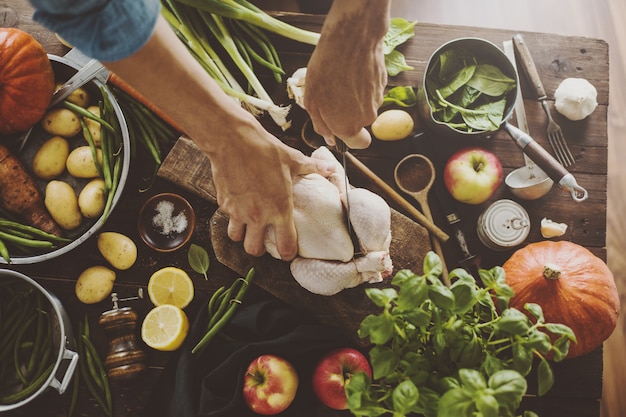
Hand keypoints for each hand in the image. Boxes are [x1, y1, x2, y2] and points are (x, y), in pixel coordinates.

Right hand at [207, 117, 334, 260]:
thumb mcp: (293, 159)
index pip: (285, 246)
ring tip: (248, 225)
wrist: (233, 140)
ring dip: (243, 235)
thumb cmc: (265, 150)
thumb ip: (312, 168)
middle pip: (254, 250)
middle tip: (263, 239)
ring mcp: (238, 211)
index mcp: (280, 209)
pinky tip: (238, 206)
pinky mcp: (224, 203)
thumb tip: (330, 169)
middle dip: (259, 249)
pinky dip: (232, 217)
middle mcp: (258, 215)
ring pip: (237, 239)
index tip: (288, 250)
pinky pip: (227, 218)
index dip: (287, 252)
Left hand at [304, 0, 389, 149]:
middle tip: (332, 94)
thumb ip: (321, 124)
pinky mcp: (384, 84)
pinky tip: (352, 69)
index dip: (348, 138)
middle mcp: (367, 118)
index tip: (339, 126)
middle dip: (348, 113)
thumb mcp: (312, 101)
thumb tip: (329, 137)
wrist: (352, 39)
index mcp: (348, 126)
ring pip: (366, 105)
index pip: (358, 144)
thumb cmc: (326, 69)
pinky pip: (371, 90)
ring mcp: (378, 100)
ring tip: (341, 77)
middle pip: (360, 122)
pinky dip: (363, 83)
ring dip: (355, 97)